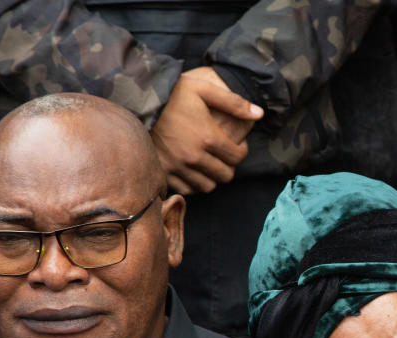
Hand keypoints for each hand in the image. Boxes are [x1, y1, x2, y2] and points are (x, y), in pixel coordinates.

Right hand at [151, 66, 263, 194]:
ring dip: (212, 176)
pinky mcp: (163, 173)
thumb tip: (260, 114)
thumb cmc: (172, 93)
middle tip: (223, 155)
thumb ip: (234, 102)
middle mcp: (194, 157)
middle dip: (229, 165)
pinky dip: (193, 183)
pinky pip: (187, 190)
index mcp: (208, 137)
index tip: (237, 145)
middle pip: (225, 175)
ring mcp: (177, 167)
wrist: (136, 102)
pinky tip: (192, 170)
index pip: (238, 157)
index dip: (241, 151)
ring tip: (208, 163)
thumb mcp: (204, 89)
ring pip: (208, 186)